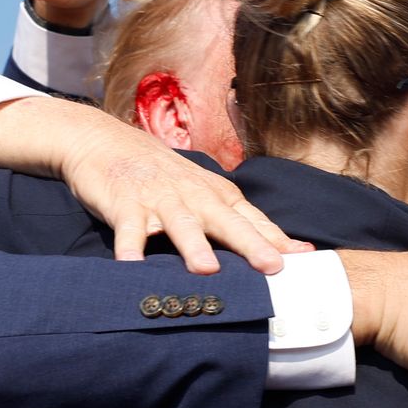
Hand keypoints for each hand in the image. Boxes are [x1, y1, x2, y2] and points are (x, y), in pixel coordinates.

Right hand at [0, 96, 307, 274]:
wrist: (101, 139)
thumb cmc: (156, 173)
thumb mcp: (198, 190)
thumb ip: (236, 219)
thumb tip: (285, 249)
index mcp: (212, 192)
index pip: (250, 218)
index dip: (276, 239)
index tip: (306, 261)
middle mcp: (190, 194)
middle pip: (224, 220)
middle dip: (249, 243)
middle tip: (272, 267)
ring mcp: (156, 198)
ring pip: (179, 223)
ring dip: (193, 245)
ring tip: (207, 268)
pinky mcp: (122, 203)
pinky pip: (127, 228)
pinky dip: (129, 247)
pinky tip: (132, 266)